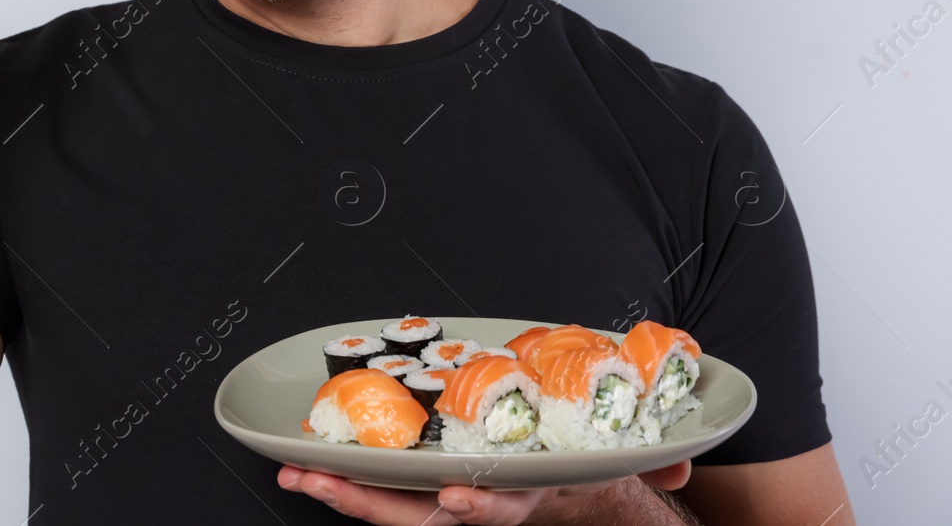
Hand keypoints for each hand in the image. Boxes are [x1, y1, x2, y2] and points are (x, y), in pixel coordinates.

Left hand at [277, 460, 690, 524]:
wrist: (567, 488)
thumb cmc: (583, 467)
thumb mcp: (621, 465)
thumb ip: (651, 461)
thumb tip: (683, 463)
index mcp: (523, 497)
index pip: (501, 510)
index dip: (480, 508)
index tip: (457, 497)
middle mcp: (477, 504)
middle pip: (417, 516)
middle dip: (365, 503)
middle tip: (314, 482)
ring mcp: (446, 498)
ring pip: (388, 507)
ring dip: (340, 492)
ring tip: (293, 474)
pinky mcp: (427, 484)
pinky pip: (382, 488)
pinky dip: (345, 477)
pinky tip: (307, 464)